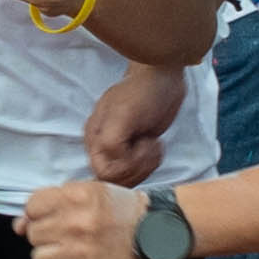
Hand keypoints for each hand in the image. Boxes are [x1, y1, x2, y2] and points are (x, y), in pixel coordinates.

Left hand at [18, 176, 147, 258]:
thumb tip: (17, 226)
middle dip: (46, 235)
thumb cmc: (119, 209)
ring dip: (52, 256)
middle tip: (66, 235)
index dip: (39, 213)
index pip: (32, 207)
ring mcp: (83, 253)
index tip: (53, 216)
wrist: (156, 232)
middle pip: (33, 234)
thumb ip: (51, 203)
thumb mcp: (88, 192)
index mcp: (76, 197)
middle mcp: (77, 224)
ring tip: (71, 252)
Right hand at [81, 61, 179, 186]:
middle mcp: (104, 147)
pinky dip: (151, 164)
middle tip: (149, 145)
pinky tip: (155, 145)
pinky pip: (140, 172)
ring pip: (129, 178)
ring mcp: (121, 150)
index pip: (102, 172)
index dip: (123, 168)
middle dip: (137, 167)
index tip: (139, 148)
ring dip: (146, 166)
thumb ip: (111, 141)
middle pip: (116, 179)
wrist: (163, 79)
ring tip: (153, 144)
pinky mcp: (137, 152)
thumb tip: (112, 161)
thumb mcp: (123, 114)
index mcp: (95, 138)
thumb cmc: (143, 94)